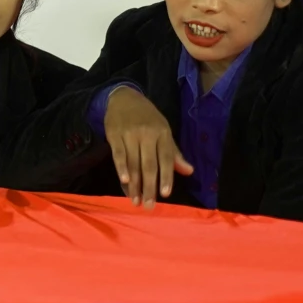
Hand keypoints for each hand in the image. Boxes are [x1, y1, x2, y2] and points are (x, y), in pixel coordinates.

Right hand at [103, 88, 192, 208]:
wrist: (124, 97)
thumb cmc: (147, 117)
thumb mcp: (164, 130)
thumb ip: (174, 153)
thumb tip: (189, 171)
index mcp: (162, 133)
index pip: (166, 158)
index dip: (166, 177)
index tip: (165, 195)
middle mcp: (147, 134)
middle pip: (149, 164)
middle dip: (149, 187)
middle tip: (149, 206)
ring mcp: (130, 134)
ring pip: (133, 163)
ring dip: (134, 184)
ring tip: (135, 201)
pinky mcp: (114, 134)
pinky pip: (118, 154)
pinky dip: (121, 168)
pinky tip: (124, 181)